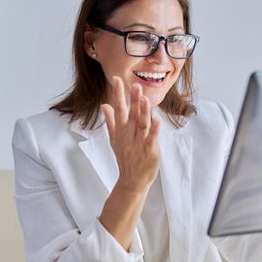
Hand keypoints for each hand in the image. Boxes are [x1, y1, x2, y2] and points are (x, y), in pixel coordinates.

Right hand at [101, 76, 160, 192]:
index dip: (118, 94)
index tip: (116, 79)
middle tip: (135, 85)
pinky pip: (151, 139)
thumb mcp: (114, 140)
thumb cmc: (125, 158)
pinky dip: (154, 130)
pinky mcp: (150, 151)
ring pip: (141, 125)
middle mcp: (129, 135)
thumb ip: (111, 121)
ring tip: (145, 99)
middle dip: (133, 100)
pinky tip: (157, 120)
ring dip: (143, 112)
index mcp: (121, 130)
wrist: (131, 181)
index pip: (118, 109)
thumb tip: (104, 105)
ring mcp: (139, 143)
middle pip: (132, 114)